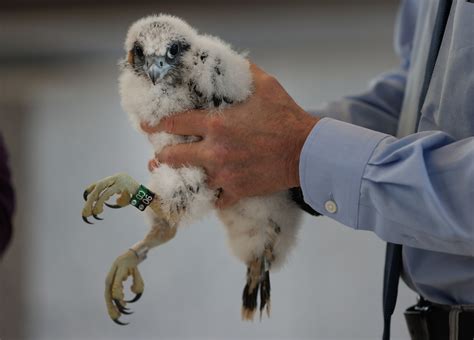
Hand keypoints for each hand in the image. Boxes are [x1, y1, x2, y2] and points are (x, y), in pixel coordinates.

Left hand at [141, 64, 319, 207]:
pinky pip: (214, 199)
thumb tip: (223, 61)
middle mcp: (214, 151)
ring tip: (176, 174)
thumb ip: (240, 71)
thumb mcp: (264, 84)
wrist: (305, 151)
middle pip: (172, 156)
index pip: (174, 123)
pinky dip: (210, 195)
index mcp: (216, 124)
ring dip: (181, 176)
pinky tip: (207, 191)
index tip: (146, 125)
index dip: (156, 123)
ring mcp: (224, 174)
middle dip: (161, 154)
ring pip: (189, 180)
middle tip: (159, 153)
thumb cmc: (285, 116)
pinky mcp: (236, 191)